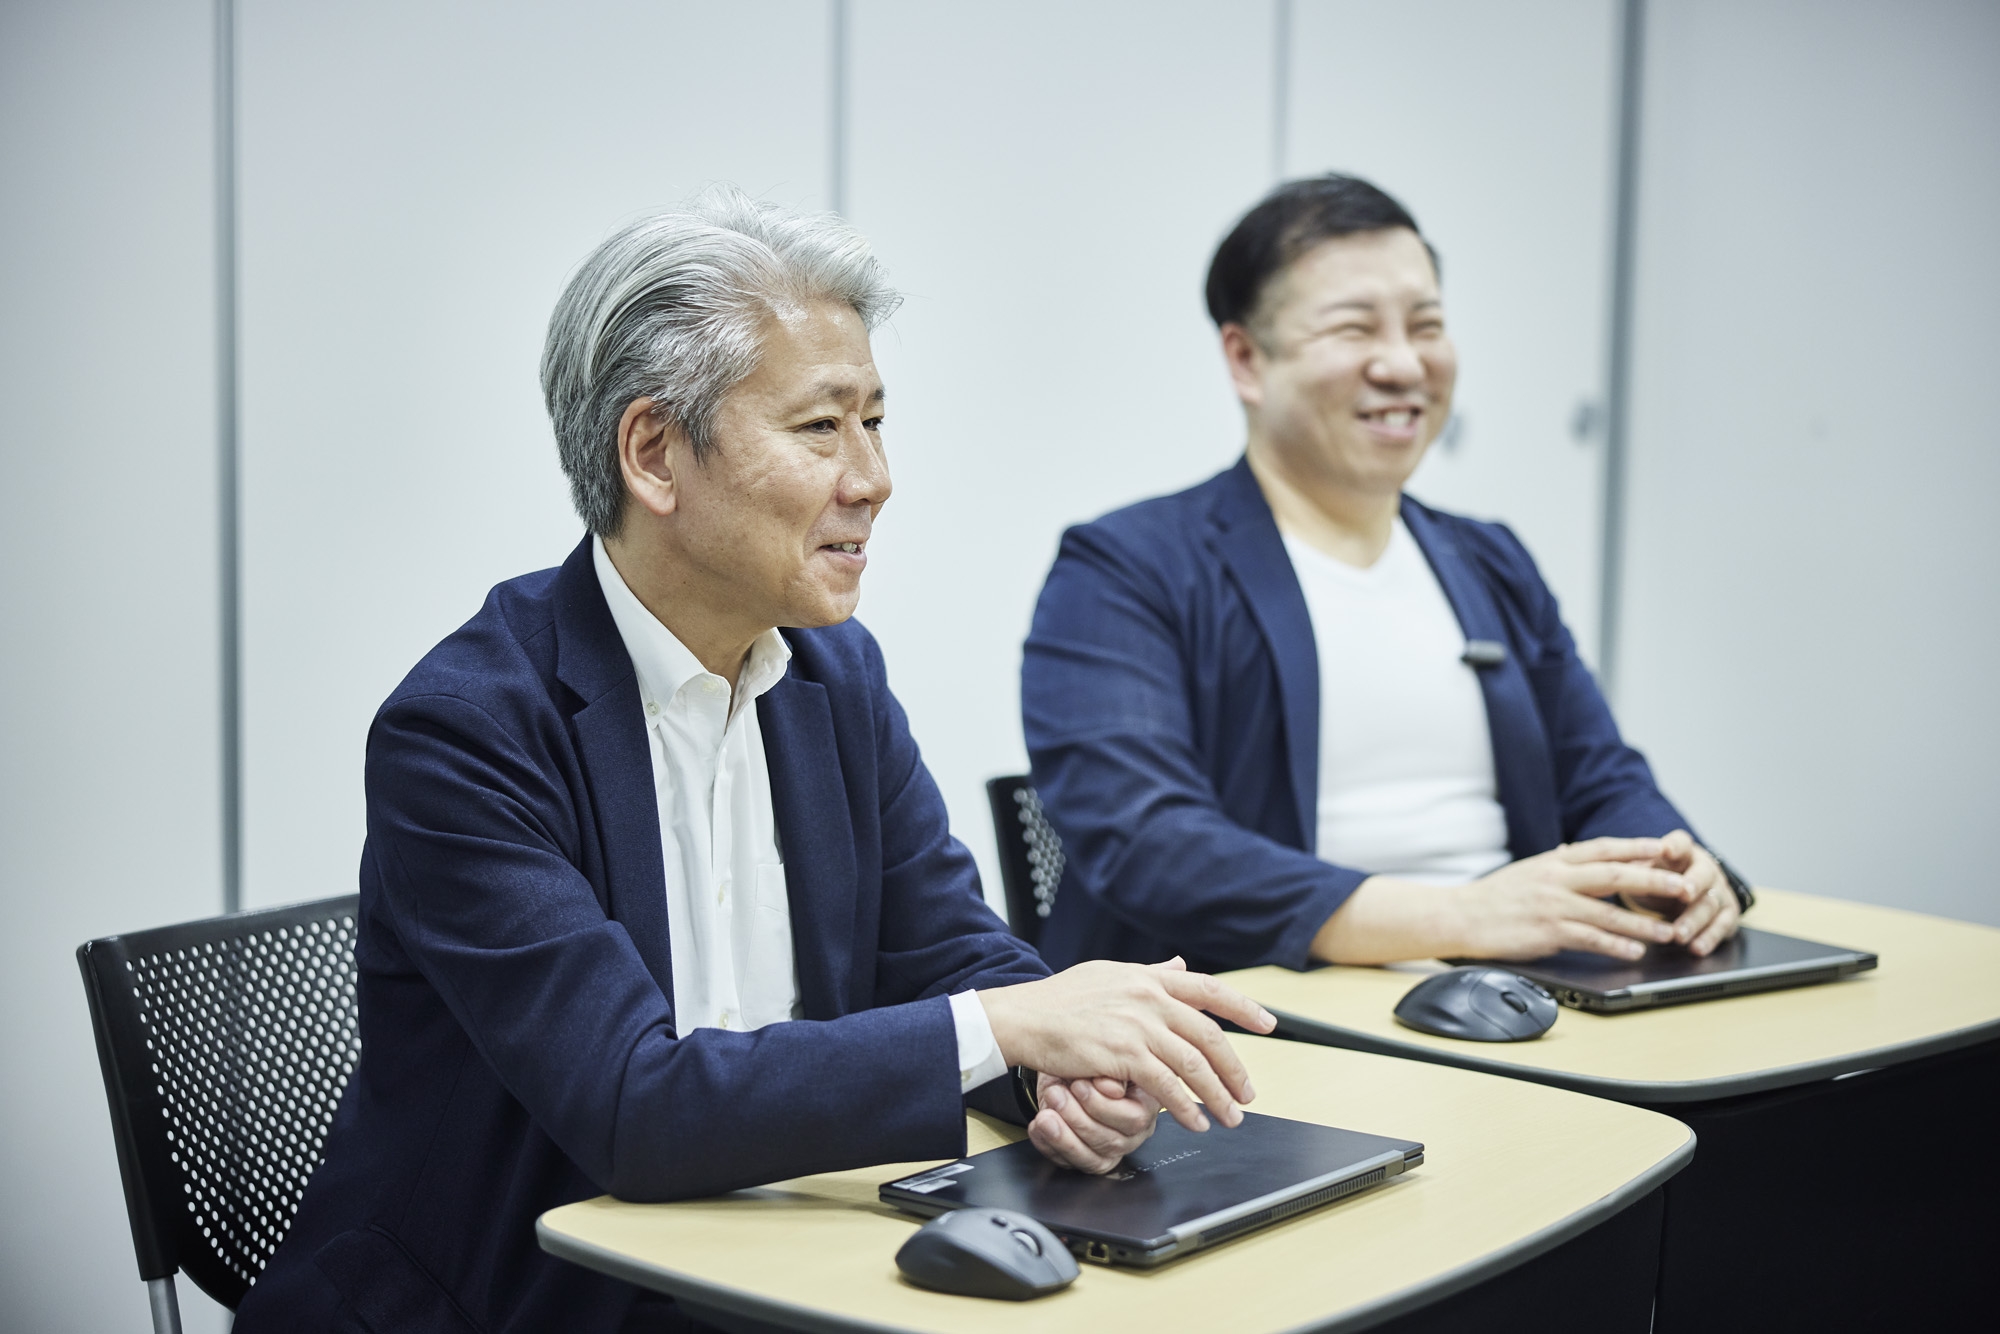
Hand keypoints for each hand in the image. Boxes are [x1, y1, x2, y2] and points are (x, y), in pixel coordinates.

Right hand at [977, 958, 1275, 1133]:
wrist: (1023, 1017)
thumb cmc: (1058, 1000)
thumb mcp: (1108, 974)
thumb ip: (1148, 974)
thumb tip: (1178, 966)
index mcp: (1148, 977)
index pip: (1208, 989)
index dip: (1242, 1007)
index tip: (1267, 1024)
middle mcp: (1148, 996)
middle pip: (1208, 1033)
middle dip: (1234, 1067)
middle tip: (1248, 1093)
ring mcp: (1137, 1024)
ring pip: (1194, 1062)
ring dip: (1217, 1094)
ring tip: (1230, 1116)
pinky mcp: (1123, 1053)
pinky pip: (1166, 1084)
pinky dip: (1185, 1106)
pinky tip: (1195, 1120)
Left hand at [1027, 1073, 1160, 1173]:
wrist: (1064, 1066)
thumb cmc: (1087, 1061)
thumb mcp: (1099, 1055)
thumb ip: (1112, 1072)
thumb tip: (1112, 1089)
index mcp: (1147, 1103)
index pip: (1133, 1118)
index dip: (1101, 1105)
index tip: (1077, 1086)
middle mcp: (1135, 1130)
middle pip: (1111, 1141)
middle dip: (1078, 1119)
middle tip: (1056, 1096)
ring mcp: (1113, 1148)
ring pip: (1091, 1157)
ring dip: (1062, 1136)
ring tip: (1045, 1116)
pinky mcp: (1090, 1159)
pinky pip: (1071, 1163)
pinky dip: (1050, 1146)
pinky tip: (1039, 1128)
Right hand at [1449, 836, 1700, 961]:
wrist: (1460, 916)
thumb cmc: (1492, 896)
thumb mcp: (1525, 870)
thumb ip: (1552, 863)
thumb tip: (1568, 850)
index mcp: (1554, 862)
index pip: (1603, 849)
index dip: (1636, 847)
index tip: (1664, 847)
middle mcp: (1557, 879)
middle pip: (1615, 875)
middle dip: (1653, 881)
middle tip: (1684, 886)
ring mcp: (1554, 906)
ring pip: (1609, 912)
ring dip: (1643, 923)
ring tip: (1670, 931)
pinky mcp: (1548, 932)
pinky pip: (1590, 939)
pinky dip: (1615, 945)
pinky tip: (1634, 952)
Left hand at [1631, 829, 1742, 956]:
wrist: (1680, 892)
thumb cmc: (1655, 878)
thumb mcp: (1642, 869)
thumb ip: (1632, 868)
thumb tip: (1613, 872)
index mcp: (1682, 852)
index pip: (1681, 843)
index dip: (1674, 846)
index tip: (1666, 850)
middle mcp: (1705, 869)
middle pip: (1703, 874)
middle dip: (1693, 884)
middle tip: (1684, 894)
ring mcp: (1718, 891)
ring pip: (1711, 903)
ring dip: (1695, 920)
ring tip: (1679, 935)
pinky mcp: (1727, 914)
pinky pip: (1722, 926)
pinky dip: (1710, 938)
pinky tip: (1696, 948)